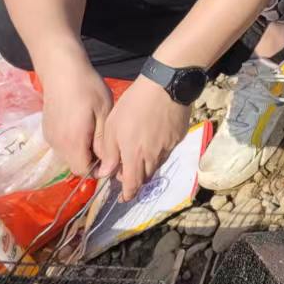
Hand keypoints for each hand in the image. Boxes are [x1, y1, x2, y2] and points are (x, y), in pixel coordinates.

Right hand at [39, 58, 113, 177]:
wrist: (62, 71)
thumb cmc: (88, 89)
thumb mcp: (104, 112)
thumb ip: (103, 141)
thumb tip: (106, 164)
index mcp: (72, 142)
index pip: (83, 171)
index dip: (97, 167)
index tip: (108, 154)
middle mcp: (57, 144)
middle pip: (74, 164)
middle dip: (90, 158)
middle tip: (103, 138)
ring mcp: (50, 137)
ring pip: (67, 155)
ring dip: (81, 149)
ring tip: (93, 128)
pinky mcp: (47, 130)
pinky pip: (61, 145)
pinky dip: (72, 141)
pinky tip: (81, 123)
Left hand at [96, 77, 190, 199]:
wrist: (166, 86)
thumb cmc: (134, 105)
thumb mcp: (113, 127)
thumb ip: (110, 154)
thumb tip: (106, 173)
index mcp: (135, 157)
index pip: (132, 185)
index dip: (127, 194)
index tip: (123, 197)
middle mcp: (154, 157)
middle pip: (145, 177)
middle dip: (136, 177)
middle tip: (127, 166)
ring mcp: (168, 147)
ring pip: (156, 164)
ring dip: (147, 163)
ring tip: (140, 148)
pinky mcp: (178, 137)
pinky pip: (166, 150)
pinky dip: (158, 149)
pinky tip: (154, 133)